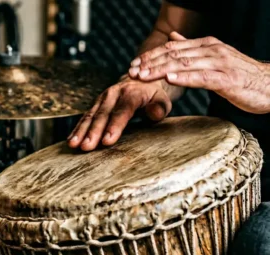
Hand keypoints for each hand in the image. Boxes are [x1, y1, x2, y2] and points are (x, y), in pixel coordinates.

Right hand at [68, 76, 171, 150]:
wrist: (140, 80)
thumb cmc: (153, 96)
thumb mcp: (162, 99)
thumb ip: (159, 107)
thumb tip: (153, 114)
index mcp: (132, 92)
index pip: (122, 111)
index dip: (114, 126)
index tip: (107, 141)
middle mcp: (114, 94)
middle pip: (102, 115)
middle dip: (93, 132)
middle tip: (86, 146)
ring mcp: (102, 99)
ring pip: (90, 116)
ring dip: (81, 131)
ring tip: (74, 144)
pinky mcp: (96, 105)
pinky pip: (85, 118)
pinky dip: (77, 129)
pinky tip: (71, 140)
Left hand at [130, 32, 269, 113]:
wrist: (269, 85)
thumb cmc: (239, 74)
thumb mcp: (213, 57)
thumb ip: (192, 48)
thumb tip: (173, 37)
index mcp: (205, 45)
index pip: (172, 47)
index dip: (151, 55)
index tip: (133, 64)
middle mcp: (211, 50)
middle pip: (174, 54)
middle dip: (150, 63)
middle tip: (132, 72)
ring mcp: (219, 63)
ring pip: (184, 64)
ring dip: (161, 70)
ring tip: (144, 76)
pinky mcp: (226, 79)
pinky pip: (202, 77)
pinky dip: (185, 78)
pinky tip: (170, 80)